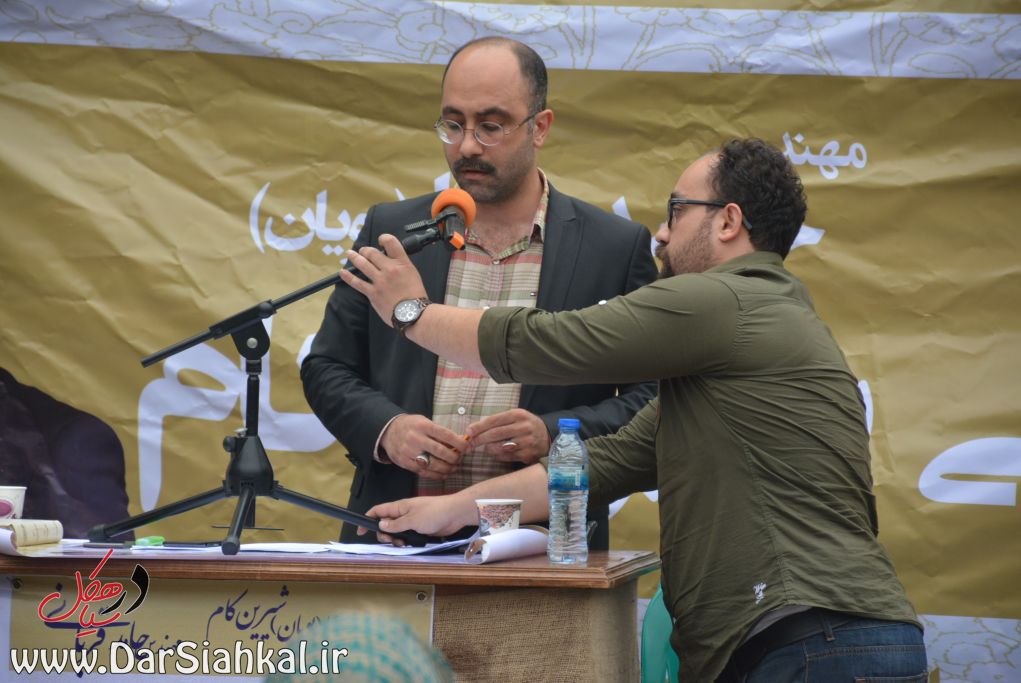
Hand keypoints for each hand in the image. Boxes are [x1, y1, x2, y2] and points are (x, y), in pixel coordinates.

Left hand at [340, 235, 425, 327]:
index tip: (381, 242)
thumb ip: (401, 266)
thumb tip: (389, 262)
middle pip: (372, 253)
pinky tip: (343, 272)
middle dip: (365, 250)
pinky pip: (357, 283)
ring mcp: (379, 281)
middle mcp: (389, 269)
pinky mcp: (372, 293)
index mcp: (402, 263)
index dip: (383, 238)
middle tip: (363, 251)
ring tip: (350, 254)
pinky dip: (348, 277)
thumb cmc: (415, 295)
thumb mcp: (413, 274)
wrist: (413, 313)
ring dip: (354, 257)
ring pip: (362, 264)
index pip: (391, 242)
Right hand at [359, 495, 473, 543]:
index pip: (378, 511)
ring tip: (404, 544)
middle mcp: (404, 514)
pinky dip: (407, 542)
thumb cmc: (435, 512)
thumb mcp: (412, 520)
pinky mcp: (420, 529)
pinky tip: (412, 545)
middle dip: (385, 535)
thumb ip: (396, 524)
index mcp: (399, 507)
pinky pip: (408, 537)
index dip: (367, 520)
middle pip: (386, 525)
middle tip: (392, 541)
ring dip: (397, 540)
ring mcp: (412, 521)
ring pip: (397, 533)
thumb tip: (381, 524)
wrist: (454, 514)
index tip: (360, 531)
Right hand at [381, 414, 465, 479]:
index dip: (459, 443)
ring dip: (447, 468)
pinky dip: (436, 475)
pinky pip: (423, 472)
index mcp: (423, 426)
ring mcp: (409, 452)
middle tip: (460, 459)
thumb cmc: (412, 425)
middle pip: (440, 451)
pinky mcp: (404, 462)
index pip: (445, 435)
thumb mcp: (425, 422)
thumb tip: (460, 441)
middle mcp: (415, 438)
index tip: (466, 447)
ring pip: (433, 464)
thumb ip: (440, 432)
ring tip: (454, 467)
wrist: (388, 430)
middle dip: (454, 457)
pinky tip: (444, 474)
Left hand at [466, 408, 550, 464]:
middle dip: (479, 440)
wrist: (548, 436)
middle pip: (494, 434)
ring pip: (499, 448)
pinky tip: (498, 452)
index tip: (468, 432)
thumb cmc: (526, 425)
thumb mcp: (516, 416)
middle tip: (470, 444)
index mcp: (518, 415)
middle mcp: (523, 428)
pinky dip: (498, 455)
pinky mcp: (527, 455)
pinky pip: (506, 457)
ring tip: (487, 447)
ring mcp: (526, 442)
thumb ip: (498, 421)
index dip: (479, 427)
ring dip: (489, 448)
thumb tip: (475, 429)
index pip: (494, 420)